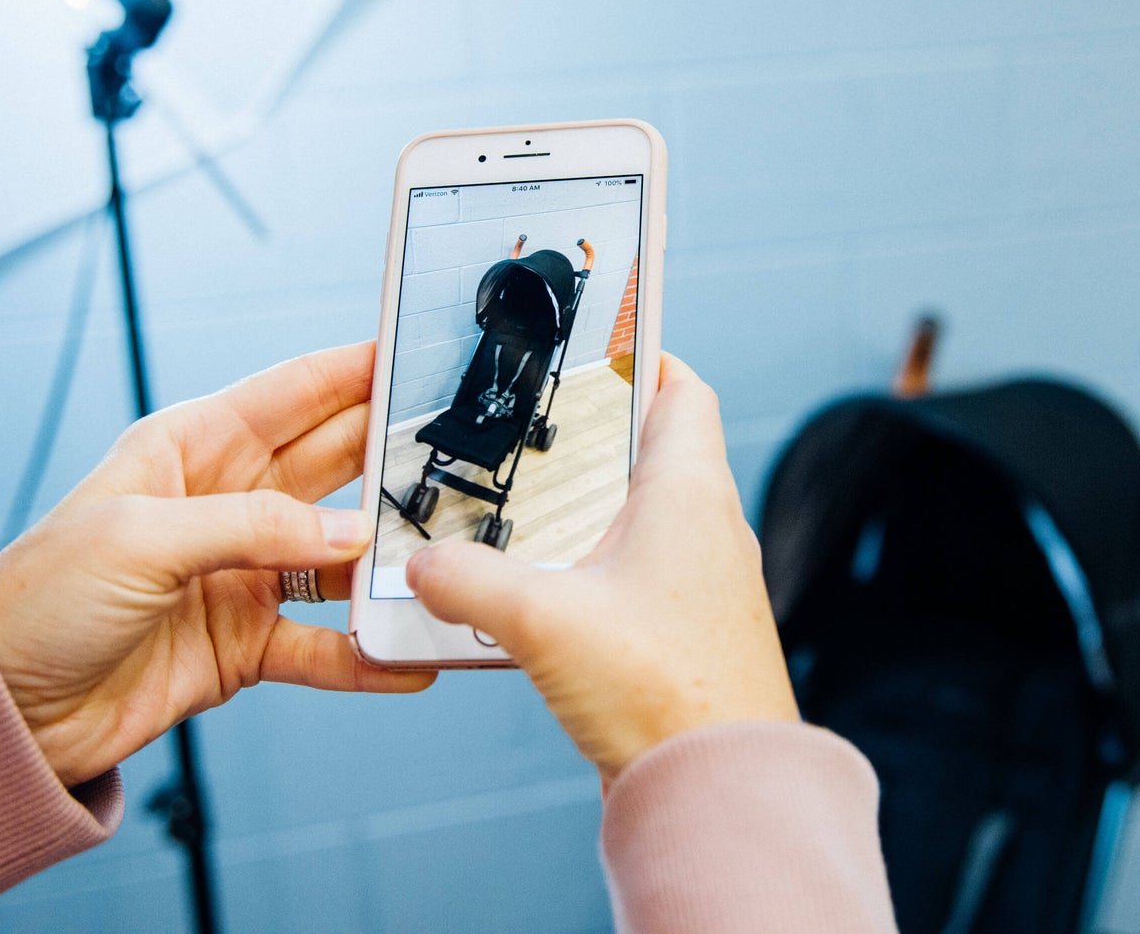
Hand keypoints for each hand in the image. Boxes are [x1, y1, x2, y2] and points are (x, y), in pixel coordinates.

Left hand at [0, 342, 433, 786]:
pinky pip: (327, 643)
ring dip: (389, 560)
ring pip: (342, 556)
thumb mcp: (140, 539)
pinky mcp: (250, 643)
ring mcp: (244, 574)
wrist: (3, 713)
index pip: (295, 393)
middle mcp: (229, 503)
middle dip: (394, 456)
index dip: (356, 369)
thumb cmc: (39, 601)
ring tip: (443, 558)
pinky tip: (408, 655)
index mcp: (193, 448)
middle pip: (335, 466)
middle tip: (461, 451)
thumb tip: (350, 537)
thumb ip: (252, 529)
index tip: (418, 354)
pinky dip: (368, 653)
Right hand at [406, 355, 798, 781]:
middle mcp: (708, 528)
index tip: (591, 349)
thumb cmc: (664, 692)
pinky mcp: (691, 633)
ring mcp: (705, 584)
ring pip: (644, 517)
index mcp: (690, 493)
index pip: (681, 391)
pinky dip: (594, 569)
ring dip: (588, 510)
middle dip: (591, 439)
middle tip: (528, 434)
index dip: (641, 359)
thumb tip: (419, 565)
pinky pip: (639, 576)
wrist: (720, 791)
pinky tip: (543, 595)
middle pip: (654, 452)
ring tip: (519, 512)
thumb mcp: (542, 622)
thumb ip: (467, 582)